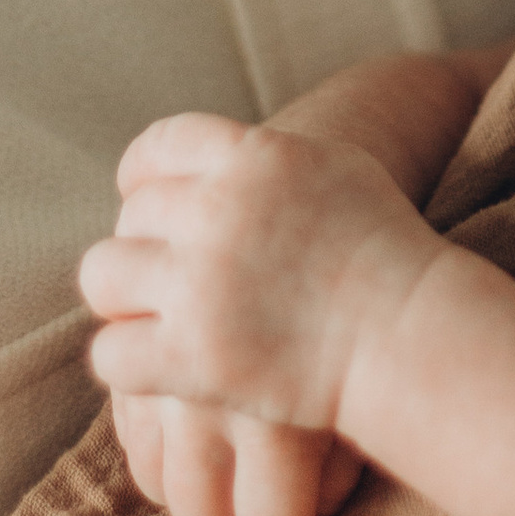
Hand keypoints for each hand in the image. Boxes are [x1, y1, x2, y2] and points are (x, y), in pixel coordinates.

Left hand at [79, 113, 442, 515]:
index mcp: (253, 156)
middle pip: (131, 215)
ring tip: (143, 317)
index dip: (140, 173)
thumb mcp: (333, 169)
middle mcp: (218, 211)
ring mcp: (201, 285)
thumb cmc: (385, 251)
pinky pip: (110, 354)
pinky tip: (152, 370)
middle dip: (141, 245)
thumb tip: (222, 158)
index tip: (138, 195)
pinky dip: (125, 362)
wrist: (411, 334)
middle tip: (158, 276)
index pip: (161, 145)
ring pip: (103, 276)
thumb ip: (268, 156)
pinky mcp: (193, 357)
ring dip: (119, 297)